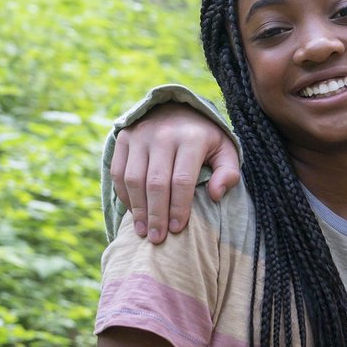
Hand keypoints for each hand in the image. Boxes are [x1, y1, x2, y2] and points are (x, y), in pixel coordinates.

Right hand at [111, 104, 239, 240]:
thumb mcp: (226, 150)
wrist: (178, 107)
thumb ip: (228, 173)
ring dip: (138, 209)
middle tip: (157, 239)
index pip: (182, 180)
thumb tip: (216, 195)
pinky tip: (134, 212)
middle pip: (156, 183)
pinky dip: (124, 195)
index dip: (179, 208)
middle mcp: (163, 135)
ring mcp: (140, 135)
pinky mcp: (124, 137)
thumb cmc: (206, 138)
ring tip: (143, 231)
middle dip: (156, 214)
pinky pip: (119, 171)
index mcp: (191, 138)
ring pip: (134, 179)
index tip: (178, 229)